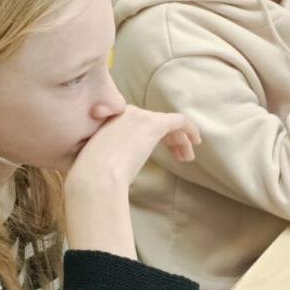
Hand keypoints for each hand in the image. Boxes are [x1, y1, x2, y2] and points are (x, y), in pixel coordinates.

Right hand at [67, 106, 200, 195]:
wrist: (96, 176)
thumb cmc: (94, 176)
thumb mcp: (99, 159)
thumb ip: (111, 154)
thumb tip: (120, 165)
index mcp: (111, 120)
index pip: (139, 124)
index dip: (153, 138)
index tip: (161, 152)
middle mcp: (125, 113)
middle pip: (155, 122)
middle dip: (169, 139)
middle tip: (179, 156)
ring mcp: (140, 117)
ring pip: (167, 123)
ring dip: (179, 140)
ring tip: (187, 157)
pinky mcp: (154, 123)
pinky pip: (178, 120)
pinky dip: (189, 129)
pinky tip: (195, 142)